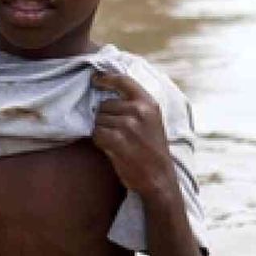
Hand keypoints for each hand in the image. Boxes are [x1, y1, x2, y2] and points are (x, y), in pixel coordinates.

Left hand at [91, 70, 176, 197]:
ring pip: (99, 120)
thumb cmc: (152, 149)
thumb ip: (135, 105)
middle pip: (105, 105)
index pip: (123, 80)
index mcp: (149, 103)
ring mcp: (128, 125)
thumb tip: (106, 92)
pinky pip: (96, 133)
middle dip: (106, 117)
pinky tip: (112, 148)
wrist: (159, 177)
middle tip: (118, 132)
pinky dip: (100, 141)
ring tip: (118, 142)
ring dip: (103, 131)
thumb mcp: (152, 120)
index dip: (106, 78)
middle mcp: (139, 111)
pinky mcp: (117, 140)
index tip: (95, 79)